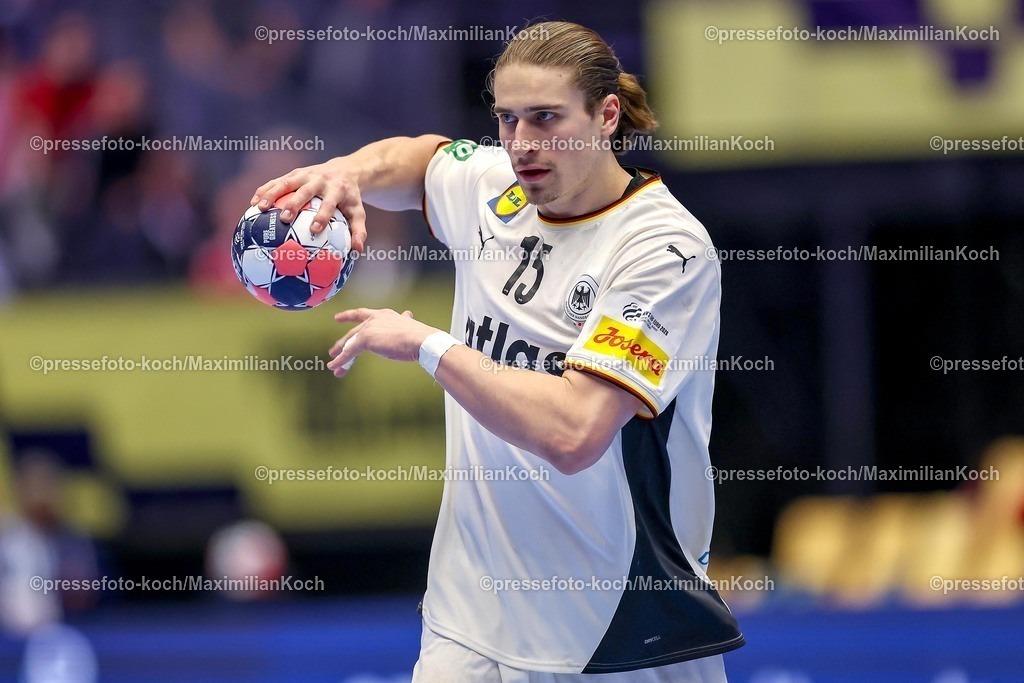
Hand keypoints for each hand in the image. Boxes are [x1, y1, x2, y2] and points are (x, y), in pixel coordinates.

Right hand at [250, 159, 367, 250]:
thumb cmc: (350, 198)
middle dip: (294, 203)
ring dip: (272, 194)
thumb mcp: (358, 212)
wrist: (345, 170)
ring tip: (258, 209)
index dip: (322, 215)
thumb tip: (356, 252)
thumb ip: (358, 231)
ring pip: (286, 182)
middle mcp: (320, 179)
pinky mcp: (295, 173)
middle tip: (283, 219)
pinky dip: (265, 190)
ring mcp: (305, 174)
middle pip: (305, 191)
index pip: (329, 203)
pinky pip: (277, 180)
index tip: (314, 230)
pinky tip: (253, 203)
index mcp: (337, 190)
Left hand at [327, 307, 437, 376]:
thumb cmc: (419, 337)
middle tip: (333, 350)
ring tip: (333, 364)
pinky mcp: (365, 339)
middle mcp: (374, 318)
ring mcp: (369, 328)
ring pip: (350, 343)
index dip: (349, 315)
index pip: (362, 314)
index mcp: (384, 315)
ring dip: (341, 355)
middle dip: (343, 342)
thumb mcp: (408, 326)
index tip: (338, 318)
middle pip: (353, 332)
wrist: (421, 340)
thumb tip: (408, 315)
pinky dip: (341, 360)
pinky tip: (334, 367)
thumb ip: (404, 321)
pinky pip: (349, 352)